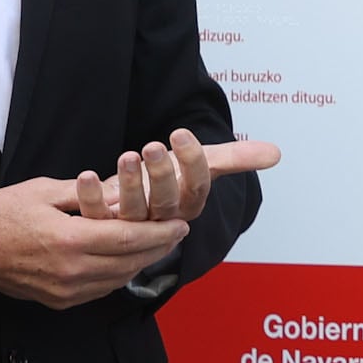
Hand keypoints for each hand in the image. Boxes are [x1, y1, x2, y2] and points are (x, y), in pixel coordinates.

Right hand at [0, 174, 190, 309]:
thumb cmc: (0, 214)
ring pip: (119, 279)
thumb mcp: (43, 191)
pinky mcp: (59, 301)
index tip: (181, 224)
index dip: (160, 232)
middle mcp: (71, 271)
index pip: (129, 238)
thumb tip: (122, 193)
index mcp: (69, 240)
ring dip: (143, 262)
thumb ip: (86, 193)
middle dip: (159, 247)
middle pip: (131, 262)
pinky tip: (128, 258)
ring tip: (159, 243)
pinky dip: (120, 274)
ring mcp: (65, 290)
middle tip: (178, 232)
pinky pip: (101, 289)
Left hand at [67, 128, 281, 227]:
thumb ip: (234, 158)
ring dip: (130, 184)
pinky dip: (90, 197)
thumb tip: (276, 154)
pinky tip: (86, 176)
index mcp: (188, 204)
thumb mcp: (200, 165)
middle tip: (153, 145)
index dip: (192, 162)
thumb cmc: (166, 183)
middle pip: (167, 202)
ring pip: (134, 212)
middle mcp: (163, 220)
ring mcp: (133, 227)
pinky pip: (96, 216)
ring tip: (126, 156)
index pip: (197, 187)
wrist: (130, 214)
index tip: (180, 134)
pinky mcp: (101, 228)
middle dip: (161, 174)